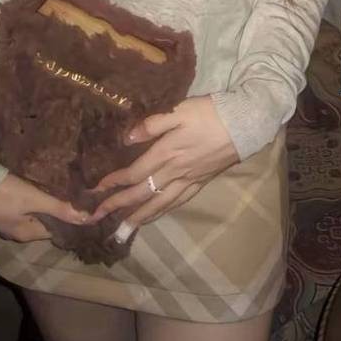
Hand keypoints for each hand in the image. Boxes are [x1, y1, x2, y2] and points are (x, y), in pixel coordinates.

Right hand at [0, 173, 88, 242]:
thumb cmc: (3, 193)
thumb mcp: (34, 199)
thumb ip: (59, 208)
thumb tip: (88, 219)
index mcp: (25, 234)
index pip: (55, 230)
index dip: (69, 219)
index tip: (84, 205)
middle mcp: (14, 231)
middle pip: (43, 221)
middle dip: (57, 208)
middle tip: (76, 192)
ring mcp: (4, 219)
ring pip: (32, 211)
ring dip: (44, 201)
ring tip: (62, 185)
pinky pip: (21, 204)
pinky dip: (31, 196)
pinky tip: (40, 183)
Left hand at [87, 96, 238, 236]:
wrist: (244, 124)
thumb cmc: (210, 113)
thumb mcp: (179, 109)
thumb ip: (153, 124)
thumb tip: (127, 137)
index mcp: (167, 152)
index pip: (134, 173)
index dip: (114, 182)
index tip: (96, 190)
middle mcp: (175, 171)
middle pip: (142, 193)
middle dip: (118, 206)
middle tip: (97, 219)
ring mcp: (188, 180)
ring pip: (159, 204)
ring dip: (138, 217)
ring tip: (122, 231)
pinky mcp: (200, 182)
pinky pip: (177, 202)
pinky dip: (162, 211)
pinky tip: (155, 215)